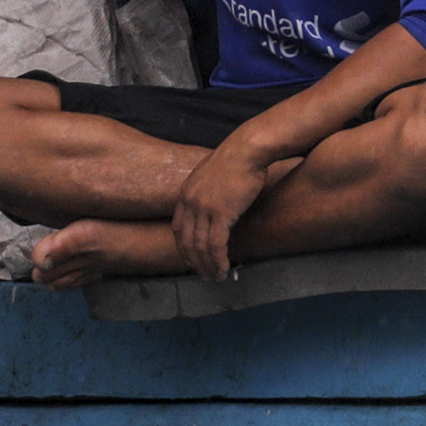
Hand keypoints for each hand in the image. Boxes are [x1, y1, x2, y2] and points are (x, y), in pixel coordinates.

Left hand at [170, 130, 291, 280]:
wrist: (248, 150)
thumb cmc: (238, 158)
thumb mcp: (213, 174)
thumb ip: (208, 190)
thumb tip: (217, 202)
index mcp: (185, 193)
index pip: (178, 228)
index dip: (184, 247)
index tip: (192, 259)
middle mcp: (190, 202)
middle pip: (186, 240)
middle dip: (194, 261)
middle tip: (203, 274)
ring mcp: (203, 208)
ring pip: (200, 246)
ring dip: (207, 265)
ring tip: (215, 276)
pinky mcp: (221, 213)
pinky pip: (215, 244)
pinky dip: (218, 259)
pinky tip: (224, 268)